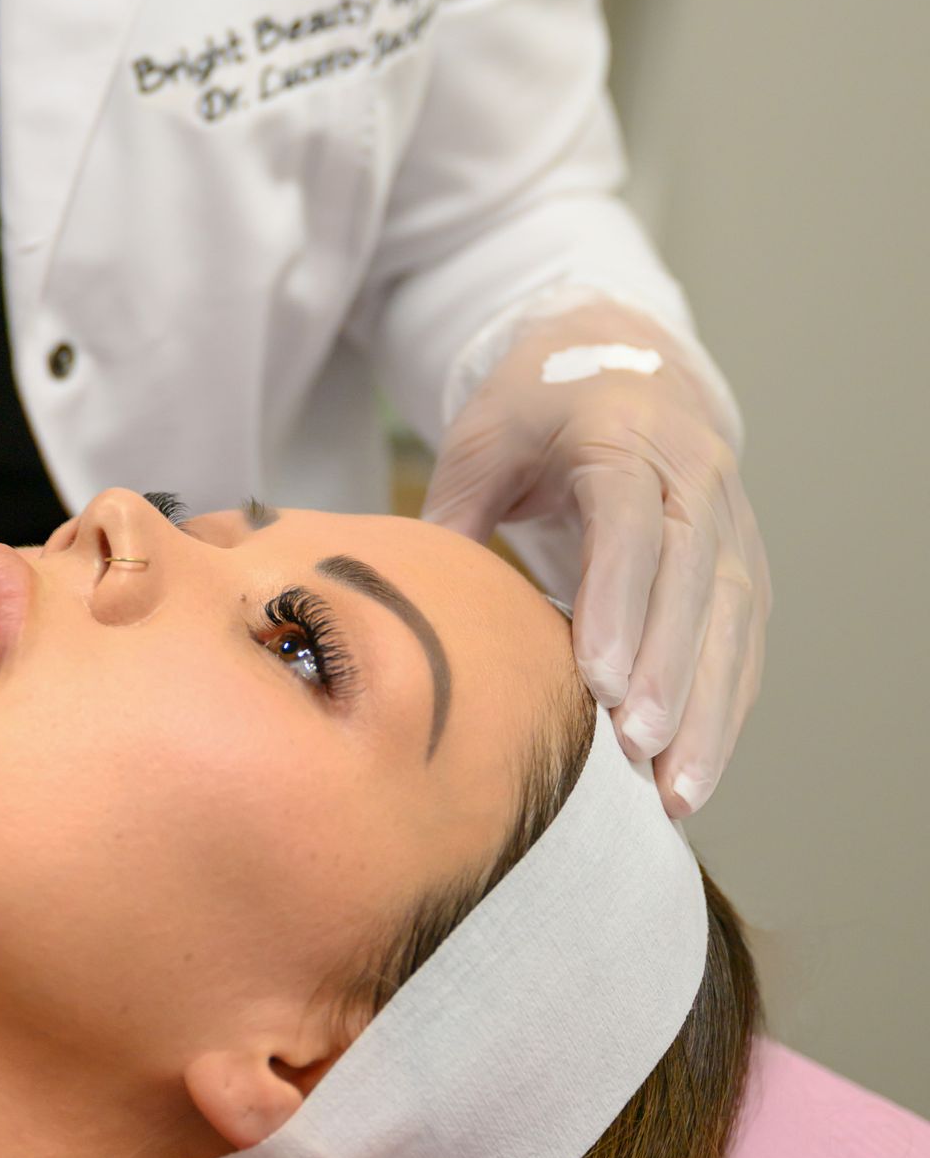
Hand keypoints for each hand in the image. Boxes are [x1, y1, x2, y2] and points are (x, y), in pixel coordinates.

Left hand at [421, 305, 768, 815]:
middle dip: (672, 678)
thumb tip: (413, 607)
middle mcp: (695, 477)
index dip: (620, 604)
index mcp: (624, 437)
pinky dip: (726, 709)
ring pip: (735, 624)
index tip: (602, 682)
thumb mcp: (483, 436)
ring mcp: (731, 520)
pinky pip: (745, 641)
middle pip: (696, 584)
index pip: (630, 526)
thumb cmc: (539, 406)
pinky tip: (698, 771)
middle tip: (639, 756)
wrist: (624, 362)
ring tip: (678, 795)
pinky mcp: (745, 561)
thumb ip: (454, 513)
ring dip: (711, 714)